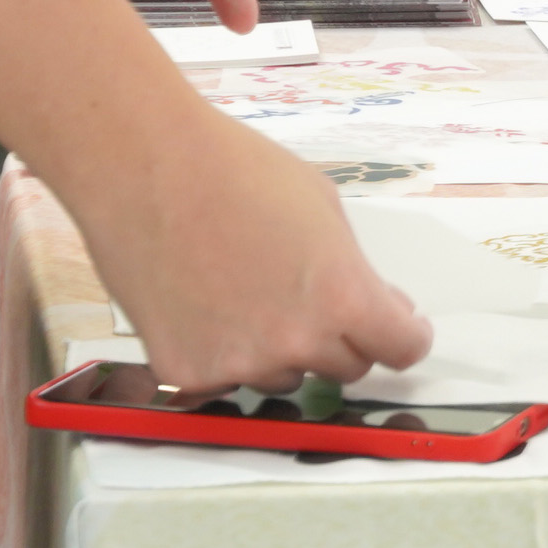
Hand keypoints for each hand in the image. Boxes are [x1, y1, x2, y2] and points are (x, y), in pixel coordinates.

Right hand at [84, 111, 436, 394]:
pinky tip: (204, 305)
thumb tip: (377, 308)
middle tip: (305, 294)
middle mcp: (296, 342)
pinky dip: (223, 354)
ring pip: (284, 377)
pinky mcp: (187, 373)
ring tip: (243, 288)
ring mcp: (239, 364)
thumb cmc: (235, 170)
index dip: (402, 336)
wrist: (145, 166)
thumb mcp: (324, 209)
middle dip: (339, 337)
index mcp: (342, 296)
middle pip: (346, 368)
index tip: (397, 330)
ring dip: (279, 349)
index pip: (400, 350)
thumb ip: (354, 270)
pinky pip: (226, 381)